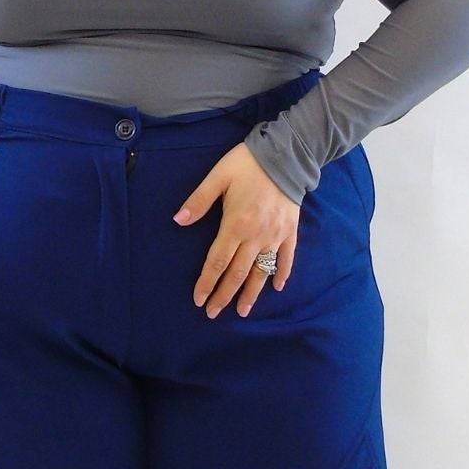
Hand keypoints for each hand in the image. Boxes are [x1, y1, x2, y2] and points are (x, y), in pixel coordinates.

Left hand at [173, 142, 301, 317]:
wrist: (286, 155)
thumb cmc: (247, 164)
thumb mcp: (218, 177)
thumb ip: (199, 200)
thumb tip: (178, 220)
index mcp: (235, 225)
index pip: (217, 263)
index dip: (207, 283)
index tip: (200, 300)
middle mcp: (255, 236)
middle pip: (237, 273)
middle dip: (224, 295)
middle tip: (214, 313)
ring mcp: (274, 236)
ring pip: (261, 272)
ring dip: (251, 293)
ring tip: (242, 310)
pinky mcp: (290, 232)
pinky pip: (286, 258)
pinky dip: (281, 273)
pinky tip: (276, 287)